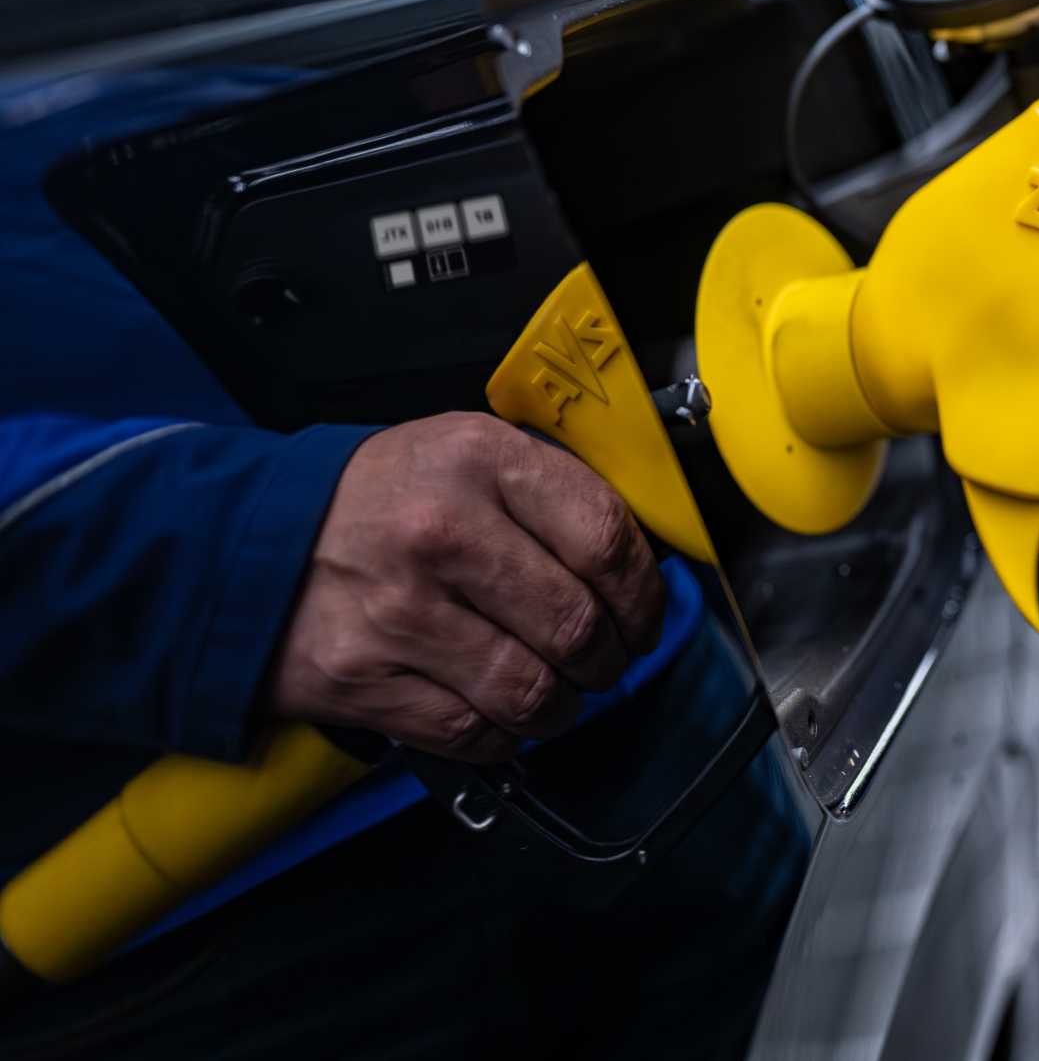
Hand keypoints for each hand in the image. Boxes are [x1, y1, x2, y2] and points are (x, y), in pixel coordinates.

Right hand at [268, 413, 666, 760]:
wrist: (243, 540)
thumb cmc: (379, 499)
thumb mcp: (467, 453)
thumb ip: (553, 494)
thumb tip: (642, 561)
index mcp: (480, 461)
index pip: (606, 537)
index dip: (644, 593)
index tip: (643, 616)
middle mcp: (439, 531)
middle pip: (578, 625)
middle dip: (609, 658)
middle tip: (602, 660)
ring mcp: (397, 611)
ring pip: (532, 691)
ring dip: (561, 706)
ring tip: (554, 691)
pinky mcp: (361, 679)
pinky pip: (471, 733)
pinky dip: (501, 735)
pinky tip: (498, 711)